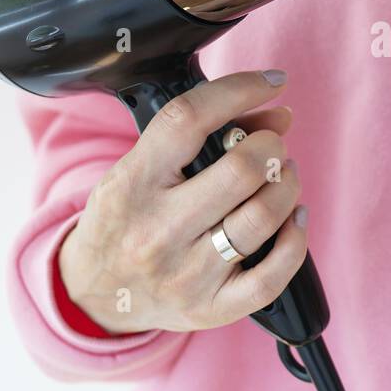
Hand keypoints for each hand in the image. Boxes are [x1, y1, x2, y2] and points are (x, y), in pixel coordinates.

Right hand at [59, 70, 305, 334]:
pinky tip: (294, 218)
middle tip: (272, 143)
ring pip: (261, 218)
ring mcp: (185, 274)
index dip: (239, 90)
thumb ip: (198, 137)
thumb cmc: (127, 219)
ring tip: (284, 175)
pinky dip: (296, 240)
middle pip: (240, 171)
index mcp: (132, 183)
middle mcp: (156, 230)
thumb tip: (277, 115)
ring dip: (287, 185)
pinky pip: (272, 277)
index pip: (188, 119)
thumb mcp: (140, 169)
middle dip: (271, 145)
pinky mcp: (210, 308)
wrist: (95, 295)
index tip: (271, 82)